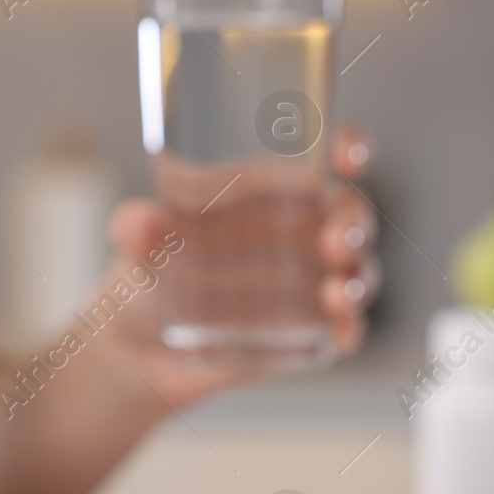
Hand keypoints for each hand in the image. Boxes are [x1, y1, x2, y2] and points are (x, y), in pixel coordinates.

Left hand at [99, 124, 380, 407]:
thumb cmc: (150, 271)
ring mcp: (311, 278)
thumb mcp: (136, 243)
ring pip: (357, 269)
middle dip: (354, 223)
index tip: (348, 154)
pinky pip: (346, 324)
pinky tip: (342, 333)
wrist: (142, 346)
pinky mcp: (310, 327)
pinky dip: (351, 327)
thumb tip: (143, 221)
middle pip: (350, 213)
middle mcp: (302, 228)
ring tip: (339, 291)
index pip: (325, 153)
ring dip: (358, 277)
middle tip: (335, 240)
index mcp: (272, 188)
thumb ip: (134, 225)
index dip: (349, 146)